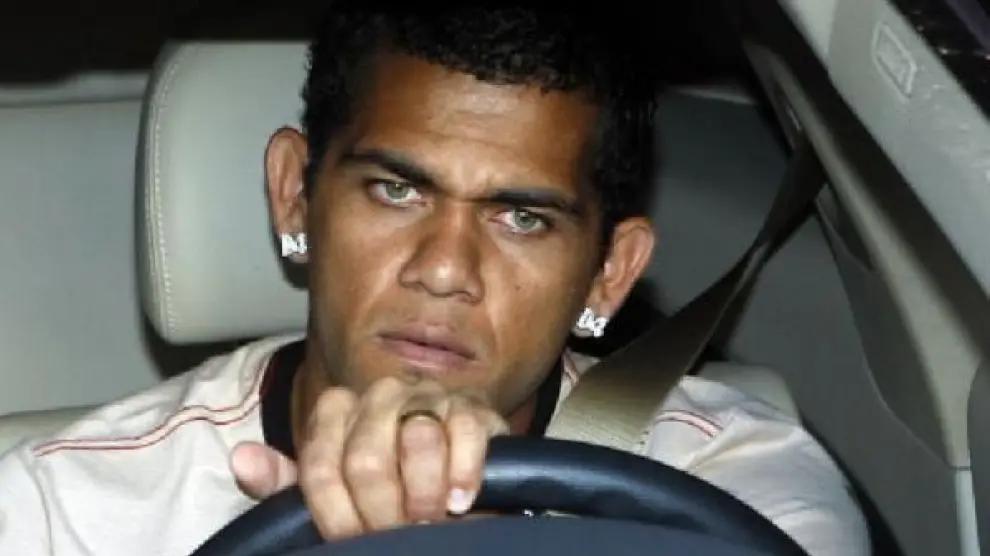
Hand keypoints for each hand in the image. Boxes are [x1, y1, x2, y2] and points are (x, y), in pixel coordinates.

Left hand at [230, 375, 507, 538]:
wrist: (458, 495)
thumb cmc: (390, 495)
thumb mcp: (335, 497)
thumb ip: (288, 484)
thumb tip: (243, 458)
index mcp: (340, 410)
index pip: (320, 461)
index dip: (335, 513)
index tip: (355, 538)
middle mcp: (383, 394)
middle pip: (366, 457)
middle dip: (383, 510)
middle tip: (399, 533)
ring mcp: (431, 395)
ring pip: (416, 438)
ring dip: (424, 494)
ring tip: (431, 519)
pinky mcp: (476, 407)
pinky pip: (466, 432)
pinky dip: (463, 474)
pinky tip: (460, 500)